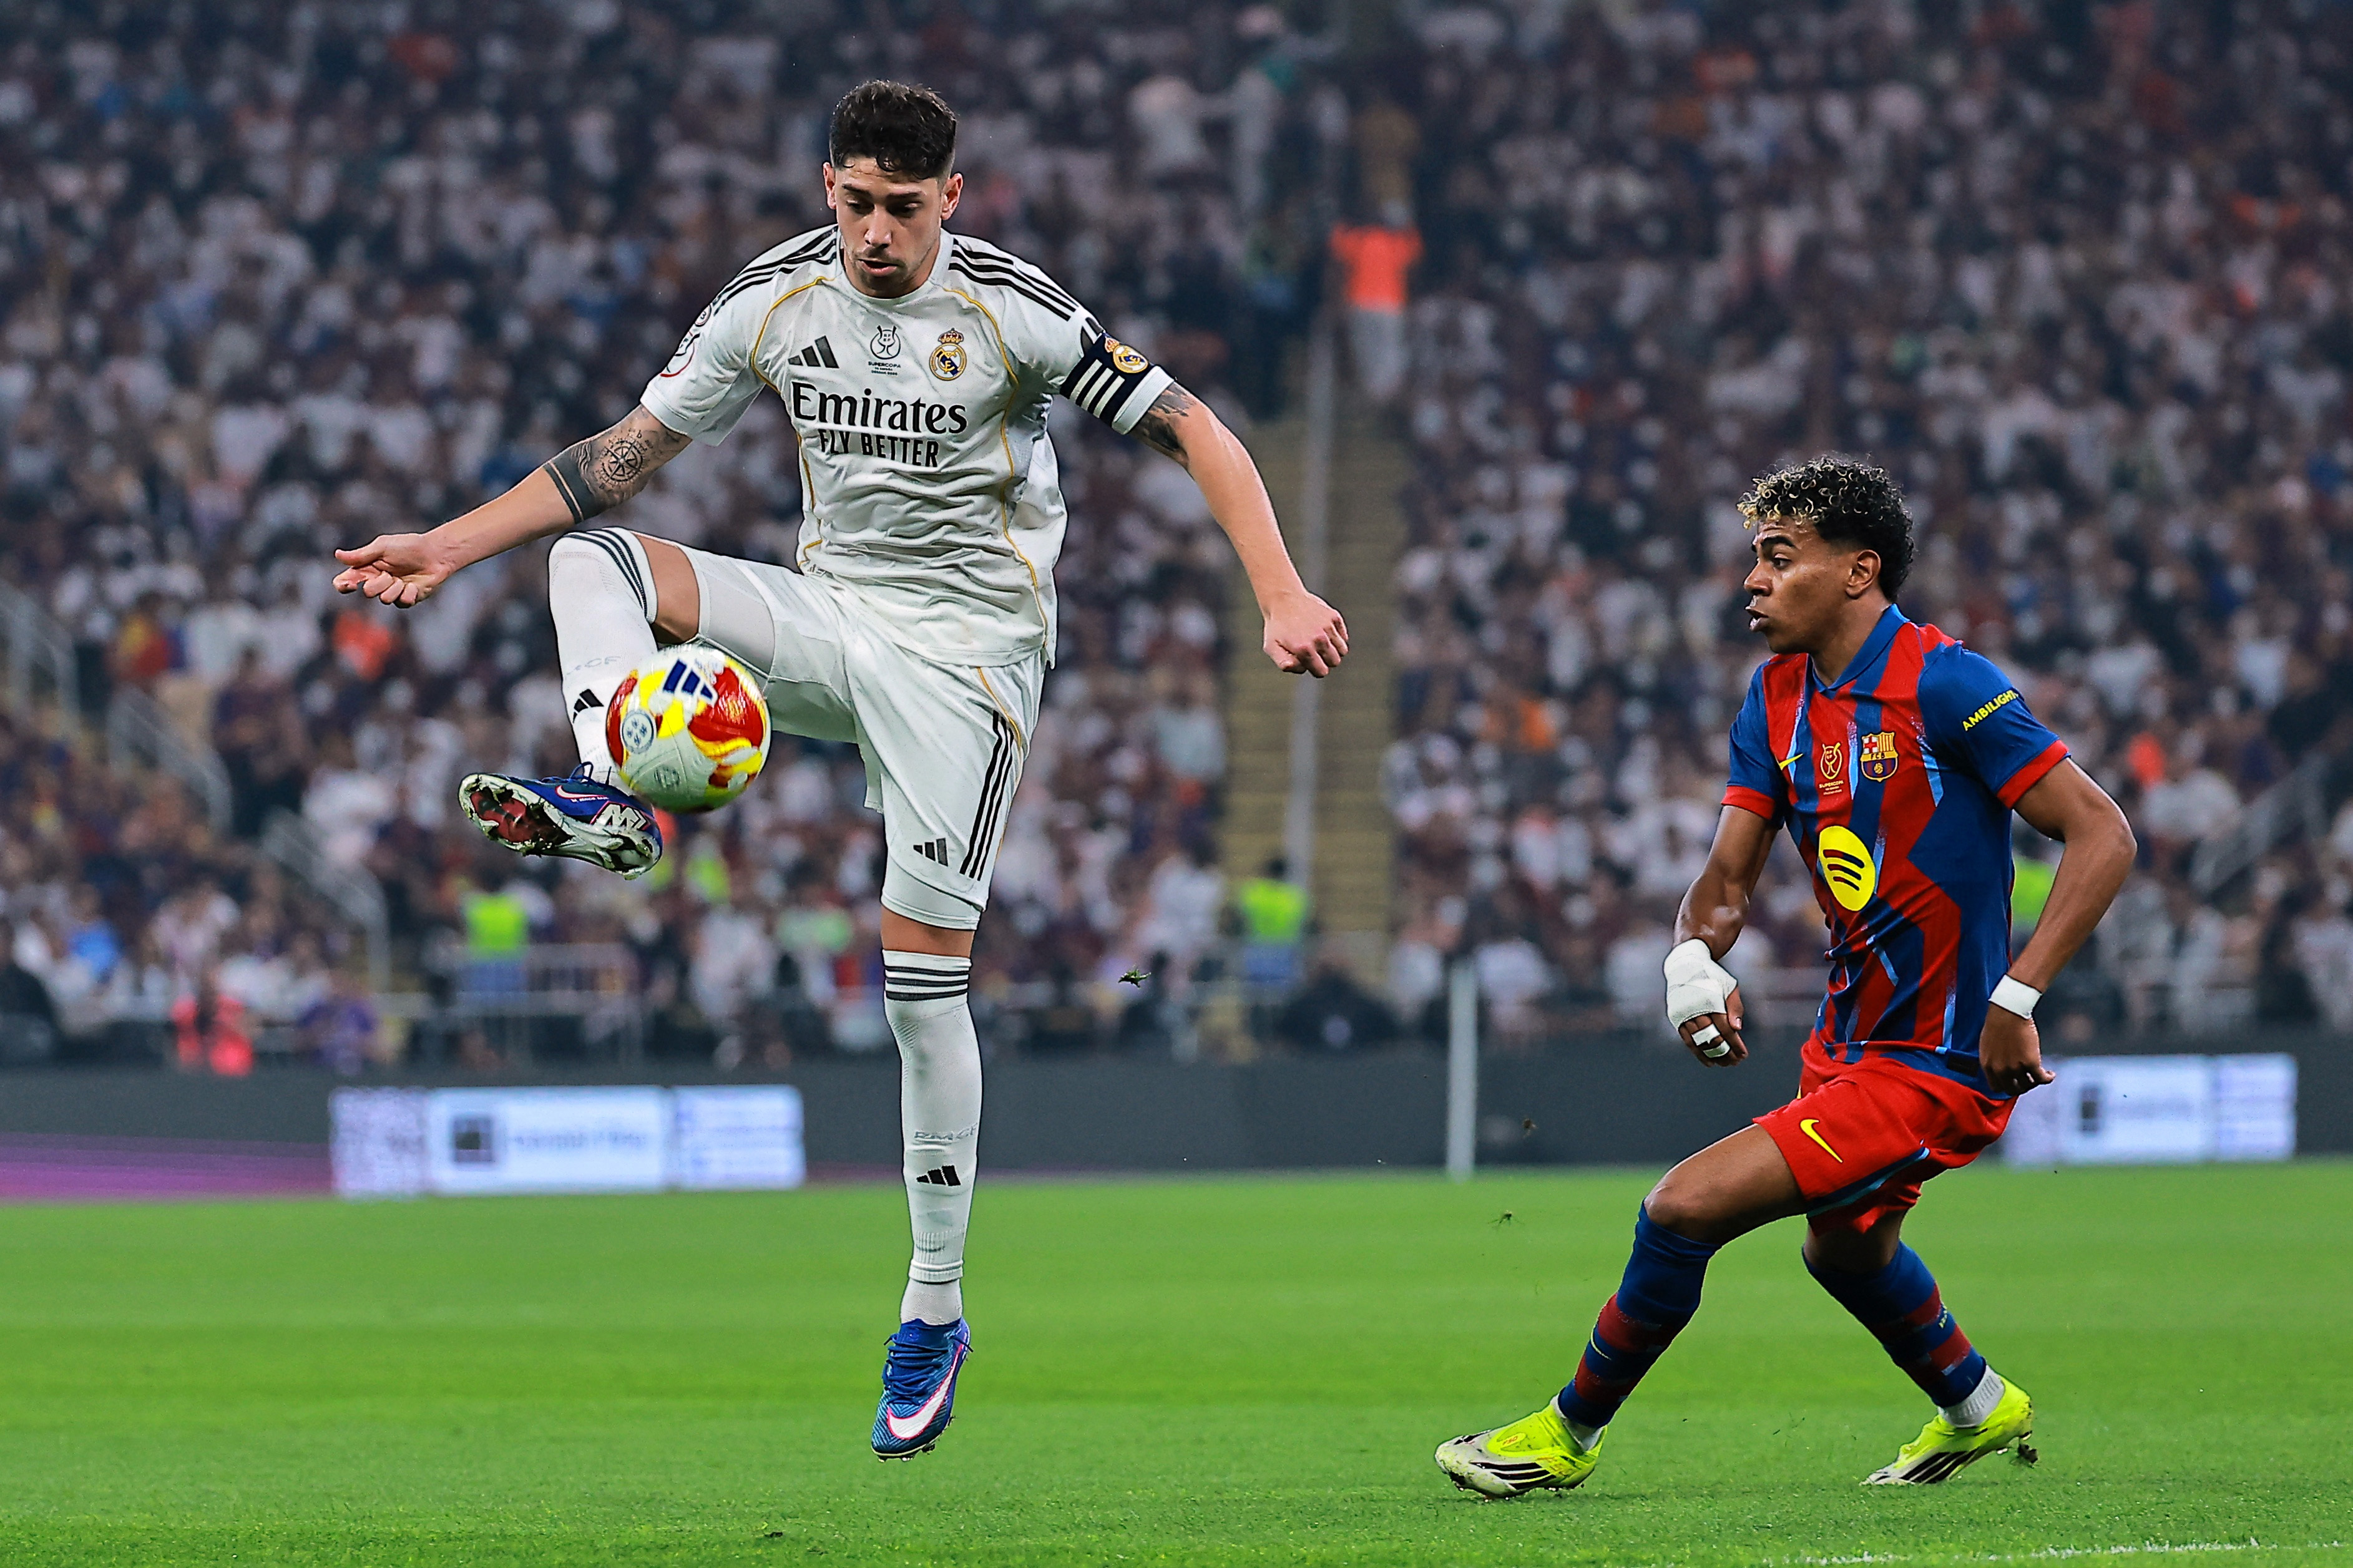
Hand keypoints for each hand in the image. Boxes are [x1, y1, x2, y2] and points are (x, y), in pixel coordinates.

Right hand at [333, 532, 456, 607]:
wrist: (435, 554)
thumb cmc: (408, 546)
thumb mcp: (383, 546)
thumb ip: (362, 554)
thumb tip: (337, 555)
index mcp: (367, 569)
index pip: (346, 581)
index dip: (343, 586)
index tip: (352, 584)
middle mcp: (377, 582)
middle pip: (368, 593)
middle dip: (379, 584)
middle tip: (389, 574)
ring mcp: (392, 592)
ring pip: (385, 600)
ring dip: (395, 588)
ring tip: (404, 579)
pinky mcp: (407, 599)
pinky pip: (402, 603)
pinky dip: (409, 593)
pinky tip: (414, 585)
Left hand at [1264, 591, 1347, 676]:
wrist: (1282, 599)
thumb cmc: (1276, 626)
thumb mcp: (1271, 647)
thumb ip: (1284, 663)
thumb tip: (1301, 669)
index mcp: (1304, 649)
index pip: (1322, 672)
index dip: (1315, 669)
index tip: (1307, 661)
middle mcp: (1318, 638)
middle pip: (1335, 661)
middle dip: (1325, 661)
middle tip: (1313, 651)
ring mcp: (1328, 626)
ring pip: (1342, 650)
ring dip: (1333, 650)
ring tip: (1319, 643)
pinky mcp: (1333, 616)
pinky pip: (1343, 636)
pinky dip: (1336, 637)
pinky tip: (1323, 632)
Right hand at [1678, 984, 1746, 1066]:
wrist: (1685, 965)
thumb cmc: (1712, 976)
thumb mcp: (1729, 986)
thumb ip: (1735, 1007)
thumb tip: (1737, 1029)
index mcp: (1712, 1001)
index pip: (1725, 1030)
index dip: (1735, 1044)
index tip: (1743, 1055)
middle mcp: (1697, 1010)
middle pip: (1712, 1038)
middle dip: (1726, 1053)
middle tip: (1735, 1062)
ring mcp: (1685, 1015)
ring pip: (1699, 1042)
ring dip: (1713, 1055)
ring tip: (1724, 1064)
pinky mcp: (1676, 1018)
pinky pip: (1687, 1040)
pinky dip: (1698, 1053)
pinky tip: (1709, 1062)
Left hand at [1978, 1007, 2053, 1096]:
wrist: (2008, 1012)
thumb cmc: (1997, 1023)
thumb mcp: (1987, 1046)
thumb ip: (1992, 1060)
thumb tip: (1999, 1068)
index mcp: (1987, 1065)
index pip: (1996, 1087)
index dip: (2006, 1086)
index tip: (2012, 1082)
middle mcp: (2000, 1070)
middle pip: (2012, 1089)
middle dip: (2021, 1087)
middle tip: (2028, 1081)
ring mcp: (2015, 1068)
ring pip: (2028, 1085)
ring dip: (2035, 1082)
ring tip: (2039, 1076)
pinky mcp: (2031, 1063)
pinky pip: (2041, 1079)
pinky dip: (2048, 1078)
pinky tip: (2050, 1074)